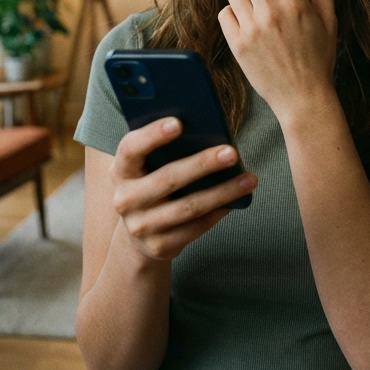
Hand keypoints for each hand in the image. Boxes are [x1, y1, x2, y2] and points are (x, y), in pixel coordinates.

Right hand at [109, 117, 255, 261]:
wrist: (140, 234)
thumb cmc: (152, 182)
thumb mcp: (148, 165)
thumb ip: (165, 149)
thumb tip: (208, 129)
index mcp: (120, 170)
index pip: (130, 148)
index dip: (152, 135)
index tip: (179, 123)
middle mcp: (125, 200)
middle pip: (167, 179)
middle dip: (202, 164)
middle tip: (232, 152)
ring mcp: (141, 226)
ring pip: (188, 207)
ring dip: (222, 192)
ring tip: (249, 179)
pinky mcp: (160, 246)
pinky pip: (196, 228)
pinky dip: (219, 211)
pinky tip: (238, 199)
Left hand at [218, 0, 339, 127]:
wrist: (303, 97)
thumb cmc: (319, 57)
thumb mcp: (329, 20)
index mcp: (295, 2)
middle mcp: (272, 12)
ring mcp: (252, 29)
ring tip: (251, 0)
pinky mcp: (238, 45)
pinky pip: (224, 13)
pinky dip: (232, 13)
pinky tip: (245, 20)